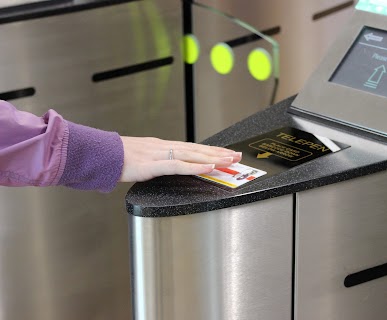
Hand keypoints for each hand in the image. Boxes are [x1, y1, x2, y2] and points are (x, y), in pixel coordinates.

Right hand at [119, 136, 241, 181]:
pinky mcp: (153, 164)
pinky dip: (195, 166)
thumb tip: (168, 168)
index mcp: (163, 147)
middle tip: (237, 156)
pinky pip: (178, 165)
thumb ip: (156, 163)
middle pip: (198, 149)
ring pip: (193, 155)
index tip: (226, 153)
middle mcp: (165, 147)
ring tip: (230, 161)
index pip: (193, 148)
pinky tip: (208, 167)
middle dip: (219, 153)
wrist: (99, 154)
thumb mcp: (142, 158)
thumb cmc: (116, 158)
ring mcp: (159, 154)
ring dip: (214, 158)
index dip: (211, 150)